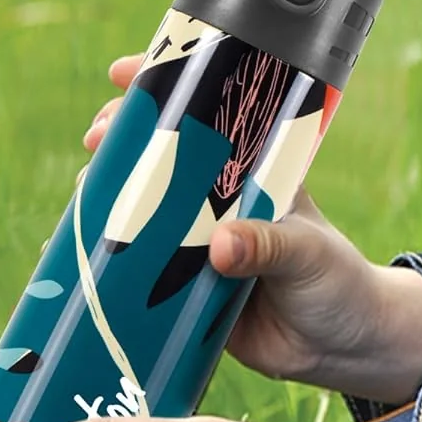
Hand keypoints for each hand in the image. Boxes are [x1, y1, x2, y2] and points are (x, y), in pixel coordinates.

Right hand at [84, 55, 421, 404]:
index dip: (167, 88)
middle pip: (163, 157)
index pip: (209, 117)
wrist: (342, 347)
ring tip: (87, 189)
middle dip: (124, 139)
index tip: (124, 74)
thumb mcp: (307, 253)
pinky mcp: (186, 290)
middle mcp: (221, 202)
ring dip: (109, 196)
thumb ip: (267, 246)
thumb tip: (219, 246)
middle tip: (98, 138)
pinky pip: (140, 270)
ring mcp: (199, 243)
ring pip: (144, 211)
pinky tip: (79, 253)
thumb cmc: (336, 280)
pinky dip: (110, 258)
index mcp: (254, 173)